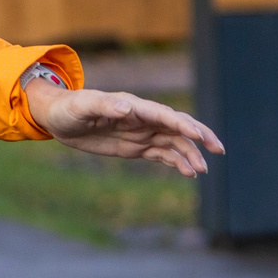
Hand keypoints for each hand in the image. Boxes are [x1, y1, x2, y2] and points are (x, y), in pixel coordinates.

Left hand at [26, 81, 223, 177]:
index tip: (199, 135)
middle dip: (199, 137)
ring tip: (202, 170)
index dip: (182, 124)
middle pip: (178, 127)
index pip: (164, 115)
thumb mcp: (83, 106)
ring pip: (174, 143)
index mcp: (134, 106)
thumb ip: (104, 105)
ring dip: (190, 154)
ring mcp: (142, 133)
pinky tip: (189, 173)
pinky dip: (177, 162)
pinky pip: (162, 154)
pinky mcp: (137, 146)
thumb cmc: (69, 107)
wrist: (59, 118)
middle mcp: (143, 118)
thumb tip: (126, 107)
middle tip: (218, 150)